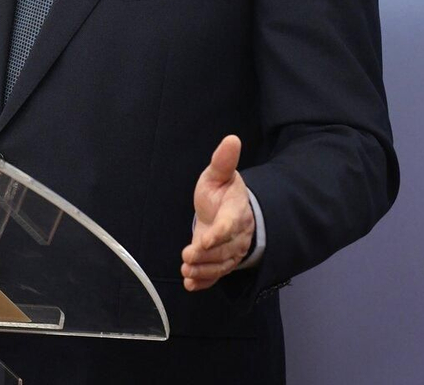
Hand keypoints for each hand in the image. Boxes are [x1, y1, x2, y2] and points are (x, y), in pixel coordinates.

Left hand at [181, 134, 254, 291]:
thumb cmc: (221, 192)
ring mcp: (231, 251)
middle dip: (206, 256)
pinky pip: (217, 275)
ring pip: (221, 265)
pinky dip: (204, 282)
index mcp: (236, 210)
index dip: (219, 234)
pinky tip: (191, 285)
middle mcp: (237, 234)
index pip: (230, 224)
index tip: (204, 240)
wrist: (227, 211)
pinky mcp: (222, 262)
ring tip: (186, 272)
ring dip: (203, 270)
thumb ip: (223, 161)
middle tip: (187, 257)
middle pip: (224, 249)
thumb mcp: (219, 174)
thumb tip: (231, 139)